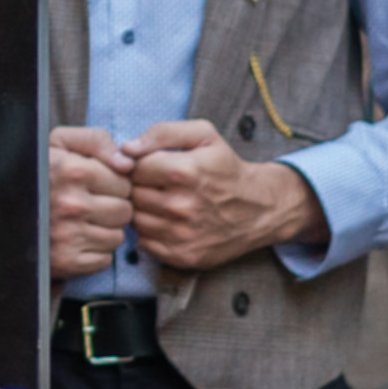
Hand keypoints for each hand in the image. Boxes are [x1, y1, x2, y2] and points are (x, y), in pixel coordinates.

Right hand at [47, 125, 134, 280]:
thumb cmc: (31, 174)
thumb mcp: (58, 143)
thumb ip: (97, 141)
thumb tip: (128, 164)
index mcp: (74, 172)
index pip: (125, 183)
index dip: (114, 184)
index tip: (98, 186)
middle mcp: (73, 205)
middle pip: (124, 211)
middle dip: (112, 207)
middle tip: (92, 205)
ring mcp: (69, 236)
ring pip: (117, 237)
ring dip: (105, 231)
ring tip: (83, 222)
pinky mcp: (65, 261)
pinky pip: (104, 260)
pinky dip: (96, 253)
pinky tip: (79, 240)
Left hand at [127, 119, 327, 270]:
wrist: (260, 209)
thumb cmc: (227, 169)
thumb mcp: (205, 136)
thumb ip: (163, 132)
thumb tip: (127, 148)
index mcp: (185, 172)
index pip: (134, 168)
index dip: (141, 165)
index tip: (155, 167)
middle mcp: (181, 206)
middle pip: (132, 195)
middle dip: (141, 187)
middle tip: (160, 185)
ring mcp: (181, 235)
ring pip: (135, 219)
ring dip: (144, 210)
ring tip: (164, 202)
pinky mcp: (181, 256)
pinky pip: (144, 241)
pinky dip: (151, 231)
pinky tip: (168, 221)